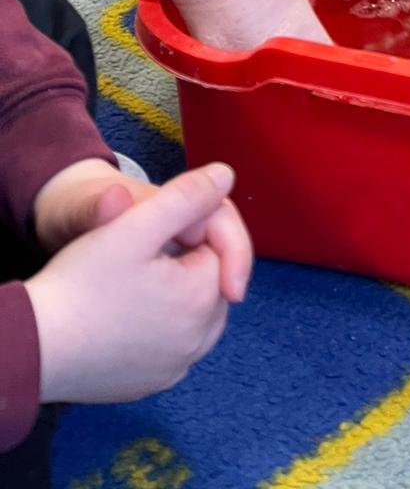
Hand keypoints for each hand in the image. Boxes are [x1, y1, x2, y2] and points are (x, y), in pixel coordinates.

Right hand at [26, 164, 244, 404]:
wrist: (31, 346)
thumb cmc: (81, 283)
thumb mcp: (134, 226)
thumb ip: (187, 196)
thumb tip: (225, 175)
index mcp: (203, 299)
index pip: (218, 248)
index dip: (185, 232)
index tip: (146, 236)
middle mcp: (197, 343)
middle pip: (208, 284)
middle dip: (185, 264)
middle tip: (136, 257)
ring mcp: (172, 370)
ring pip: (192, 316)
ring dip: (176, 294)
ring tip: (131, 281)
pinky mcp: (147, 386)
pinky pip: (169, 347)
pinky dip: (159, 327)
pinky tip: (125, 314)